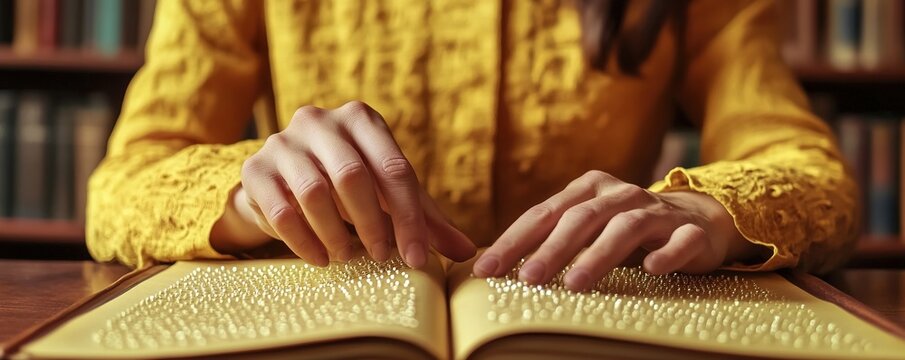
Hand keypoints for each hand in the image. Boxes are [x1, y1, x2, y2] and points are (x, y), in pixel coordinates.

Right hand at [216, 101, 474, 267]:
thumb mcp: (389, 196)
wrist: (283, 180)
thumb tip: (469, 252)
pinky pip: (281, 211)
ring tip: (347, 256)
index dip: (409, 219)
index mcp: (361, 119)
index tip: (416, 257)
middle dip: (372, 224)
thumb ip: (426, 220)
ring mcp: (282, 142)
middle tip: (381, 256)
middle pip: (353, 176)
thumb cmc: (349, 187)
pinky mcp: (255, 168)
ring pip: (314, 193)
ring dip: (336, 234)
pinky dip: (304, 242)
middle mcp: (320, 121)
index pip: (394, 169)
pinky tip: (321, 258)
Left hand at [472, 170, 757, 290]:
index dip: (514, 241)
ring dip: (599, 254)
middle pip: (581, 219)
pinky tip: (652, 269)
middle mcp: (620, 195)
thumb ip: (551, 237)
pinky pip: (680, 241)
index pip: (544, 214)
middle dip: (552, 249)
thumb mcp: (587, 226)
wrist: (698, 219)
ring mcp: (657, 211)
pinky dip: (667, 253)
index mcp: (588, 190)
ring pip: (625, 228)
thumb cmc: (626, 227)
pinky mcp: (690, 232)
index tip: (487, 269)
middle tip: (528, 278)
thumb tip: (496, 264)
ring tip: (576, 283)